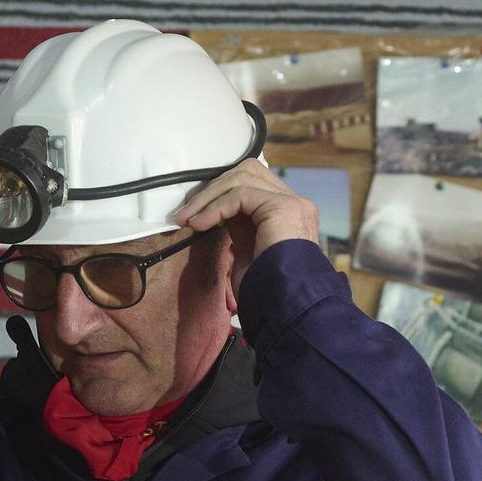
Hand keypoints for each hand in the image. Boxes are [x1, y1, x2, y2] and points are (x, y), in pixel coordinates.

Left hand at [169, 160, 318, 295]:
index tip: (194, 214)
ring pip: (241, 178)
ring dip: (208, 197)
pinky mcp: (283, 207)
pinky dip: (215, 207)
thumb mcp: (247, 250)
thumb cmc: (266, 291)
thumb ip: (239, 225)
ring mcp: (292, 203)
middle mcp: (294, 203)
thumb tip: (218, 209)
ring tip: (188, 219)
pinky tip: (200, 224)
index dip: (220, 193)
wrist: (284, 308)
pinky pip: (240, 194)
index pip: (252, 184)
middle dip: (212, 190)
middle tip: (186, 213)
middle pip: (247, 172)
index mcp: (288, 213)